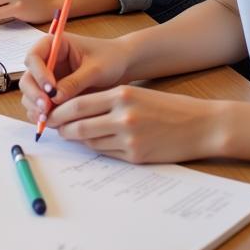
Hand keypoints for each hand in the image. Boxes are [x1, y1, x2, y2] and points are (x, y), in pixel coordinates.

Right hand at [20, 32, 127, 127]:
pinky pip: (40, 105)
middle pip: (27, 78)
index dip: (38, 74)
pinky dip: (42, 114)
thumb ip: (75, 82)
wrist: (122, 66)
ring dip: (36, 107)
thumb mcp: (95, 69)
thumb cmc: (110, 59)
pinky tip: (52, 122)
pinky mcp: (53, 94)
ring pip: (30, 94)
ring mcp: (48, 79)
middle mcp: (46, 62)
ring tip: (49, 119)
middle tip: (46, 109)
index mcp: (53, 45)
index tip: (50, 90)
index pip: (33, 57)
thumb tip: (55, 98)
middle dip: (34, 94)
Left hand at [47, 86, 225, 163]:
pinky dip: (95, 148)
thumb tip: (76, 110)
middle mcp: (123, 116)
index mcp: (121, 95)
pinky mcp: (136, 156)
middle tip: (52, 127)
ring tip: (69, 134)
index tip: (49, 112)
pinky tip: (92, 143)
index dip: (59, 111)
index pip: (78, 104)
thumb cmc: (167, 107)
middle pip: (79, 125)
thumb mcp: (135, 94)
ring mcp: (129, 138)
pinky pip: (106, 153)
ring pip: (90, 141)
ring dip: (77, 139)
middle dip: (61, 127)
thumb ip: (107, 101)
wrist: (200, 125)